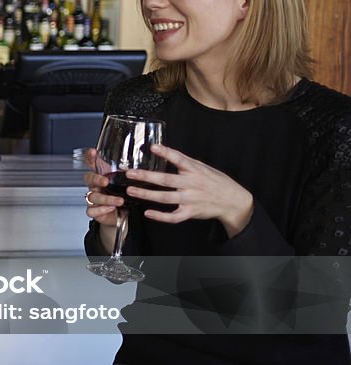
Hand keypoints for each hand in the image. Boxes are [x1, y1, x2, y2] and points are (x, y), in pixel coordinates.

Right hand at [82, 148, 124, 252]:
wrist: (122, 215)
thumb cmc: (124, 195)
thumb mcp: (128, 181)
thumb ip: (132, 172)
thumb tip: (150, 156)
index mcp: (102, 175)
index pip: (91, 163)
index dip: (90, 157)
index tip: (93, 152)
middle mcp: (95, 185)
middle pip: (88, 178)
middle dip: (96, 179)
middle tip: (105, 181)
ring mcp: (94, 198)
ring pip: (92, 196)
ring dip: (106, 198)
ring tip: (119, 201)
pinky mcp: (94, 211)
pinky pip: (91, 210)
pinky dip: (101, 209)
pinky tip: (111, 208)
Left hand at [125, 143, 253, 236]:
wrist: (233, 201)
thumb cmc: (216, 182)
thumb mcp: (204, 167)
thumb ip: (185, 162)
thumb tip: (166, 152)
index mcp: (195, 170)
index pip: (179, 159)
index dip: (166, 153)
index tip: (153, 147)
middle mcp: (192, 184)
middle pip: (166, 180)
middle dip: (147, 176)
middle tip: (130, 174)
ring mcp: (191, 199)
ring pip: (166, 198)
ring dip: (147, 194)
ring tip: (131, 191)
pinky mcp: (191, 212)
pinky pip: (174, 217)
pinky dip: (160, 216)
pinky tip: (148, 213)